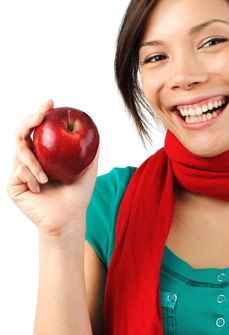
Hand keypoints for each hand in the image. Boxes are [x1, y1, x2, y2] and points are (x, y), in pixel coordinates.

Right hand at [7, 100, 98, 236]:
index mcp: (43, 154)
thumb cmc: (78, 194)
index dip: (40, 113)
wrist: (70, 218)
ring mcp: (19, 172)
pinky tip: (42, 187)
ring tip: (48, 177)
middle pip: (21, 134)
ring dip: (34, 162)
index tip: (51, 102)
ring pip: (18, 152)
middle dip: (29, 121)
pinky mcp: (13, 186)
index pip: (38, 130)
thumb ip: (89, 149)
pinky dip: (31, 177)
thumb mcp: (87, 168)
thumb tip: (94, 127)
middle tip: (41, 116)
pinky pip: (18, 173)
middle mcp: (29, 160)